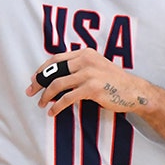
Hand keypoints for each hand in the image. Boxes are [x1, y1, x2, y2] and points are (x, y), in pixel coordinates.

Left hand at [26, 48, 151, 115]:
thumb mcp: (96, 67)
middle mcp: (85, 60)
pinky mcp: (92, 88)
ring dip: (46, 95)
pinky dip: (57, 106)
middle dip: (39, 82)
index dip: (42, 69)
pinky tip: (53, 112)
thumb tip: (56, 78)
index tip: (33, 79)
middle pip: (54, 70)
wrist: (135, 91)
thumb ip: (79, 68)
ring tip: (41, 104)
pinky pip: (68, 97)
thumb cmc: (114, 82)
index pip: (56, 59)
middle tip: (30, 92)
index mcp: (85, 53)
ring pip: (58, 83)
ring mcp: (89, 73)